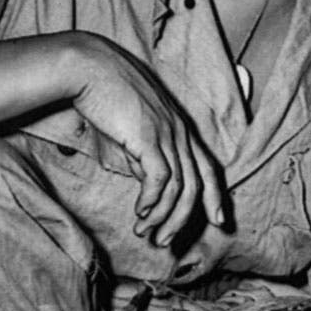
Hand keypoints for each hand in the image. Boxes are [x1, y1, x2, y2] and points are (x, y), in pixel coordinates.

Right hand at [64, 34, 225, 246]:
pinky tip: (141, 213)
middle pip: (196, 184)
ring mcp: (167, 134)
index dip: (216, 196)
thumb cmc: (107, 97)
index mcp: (180, 130)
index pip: (208, 168)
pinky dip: (152, 200)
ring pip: (179, 187)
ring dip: (163, 216)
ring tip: (145, 234)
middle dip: (183, 219)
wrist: (91, 68)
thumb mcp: (131, 132)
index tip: (219, 220)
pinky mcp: (149, 136)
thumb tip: (146, 182)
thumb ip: (142, 156)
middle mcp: (181, 133)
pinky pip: (160, 178)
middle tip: (165, 242)